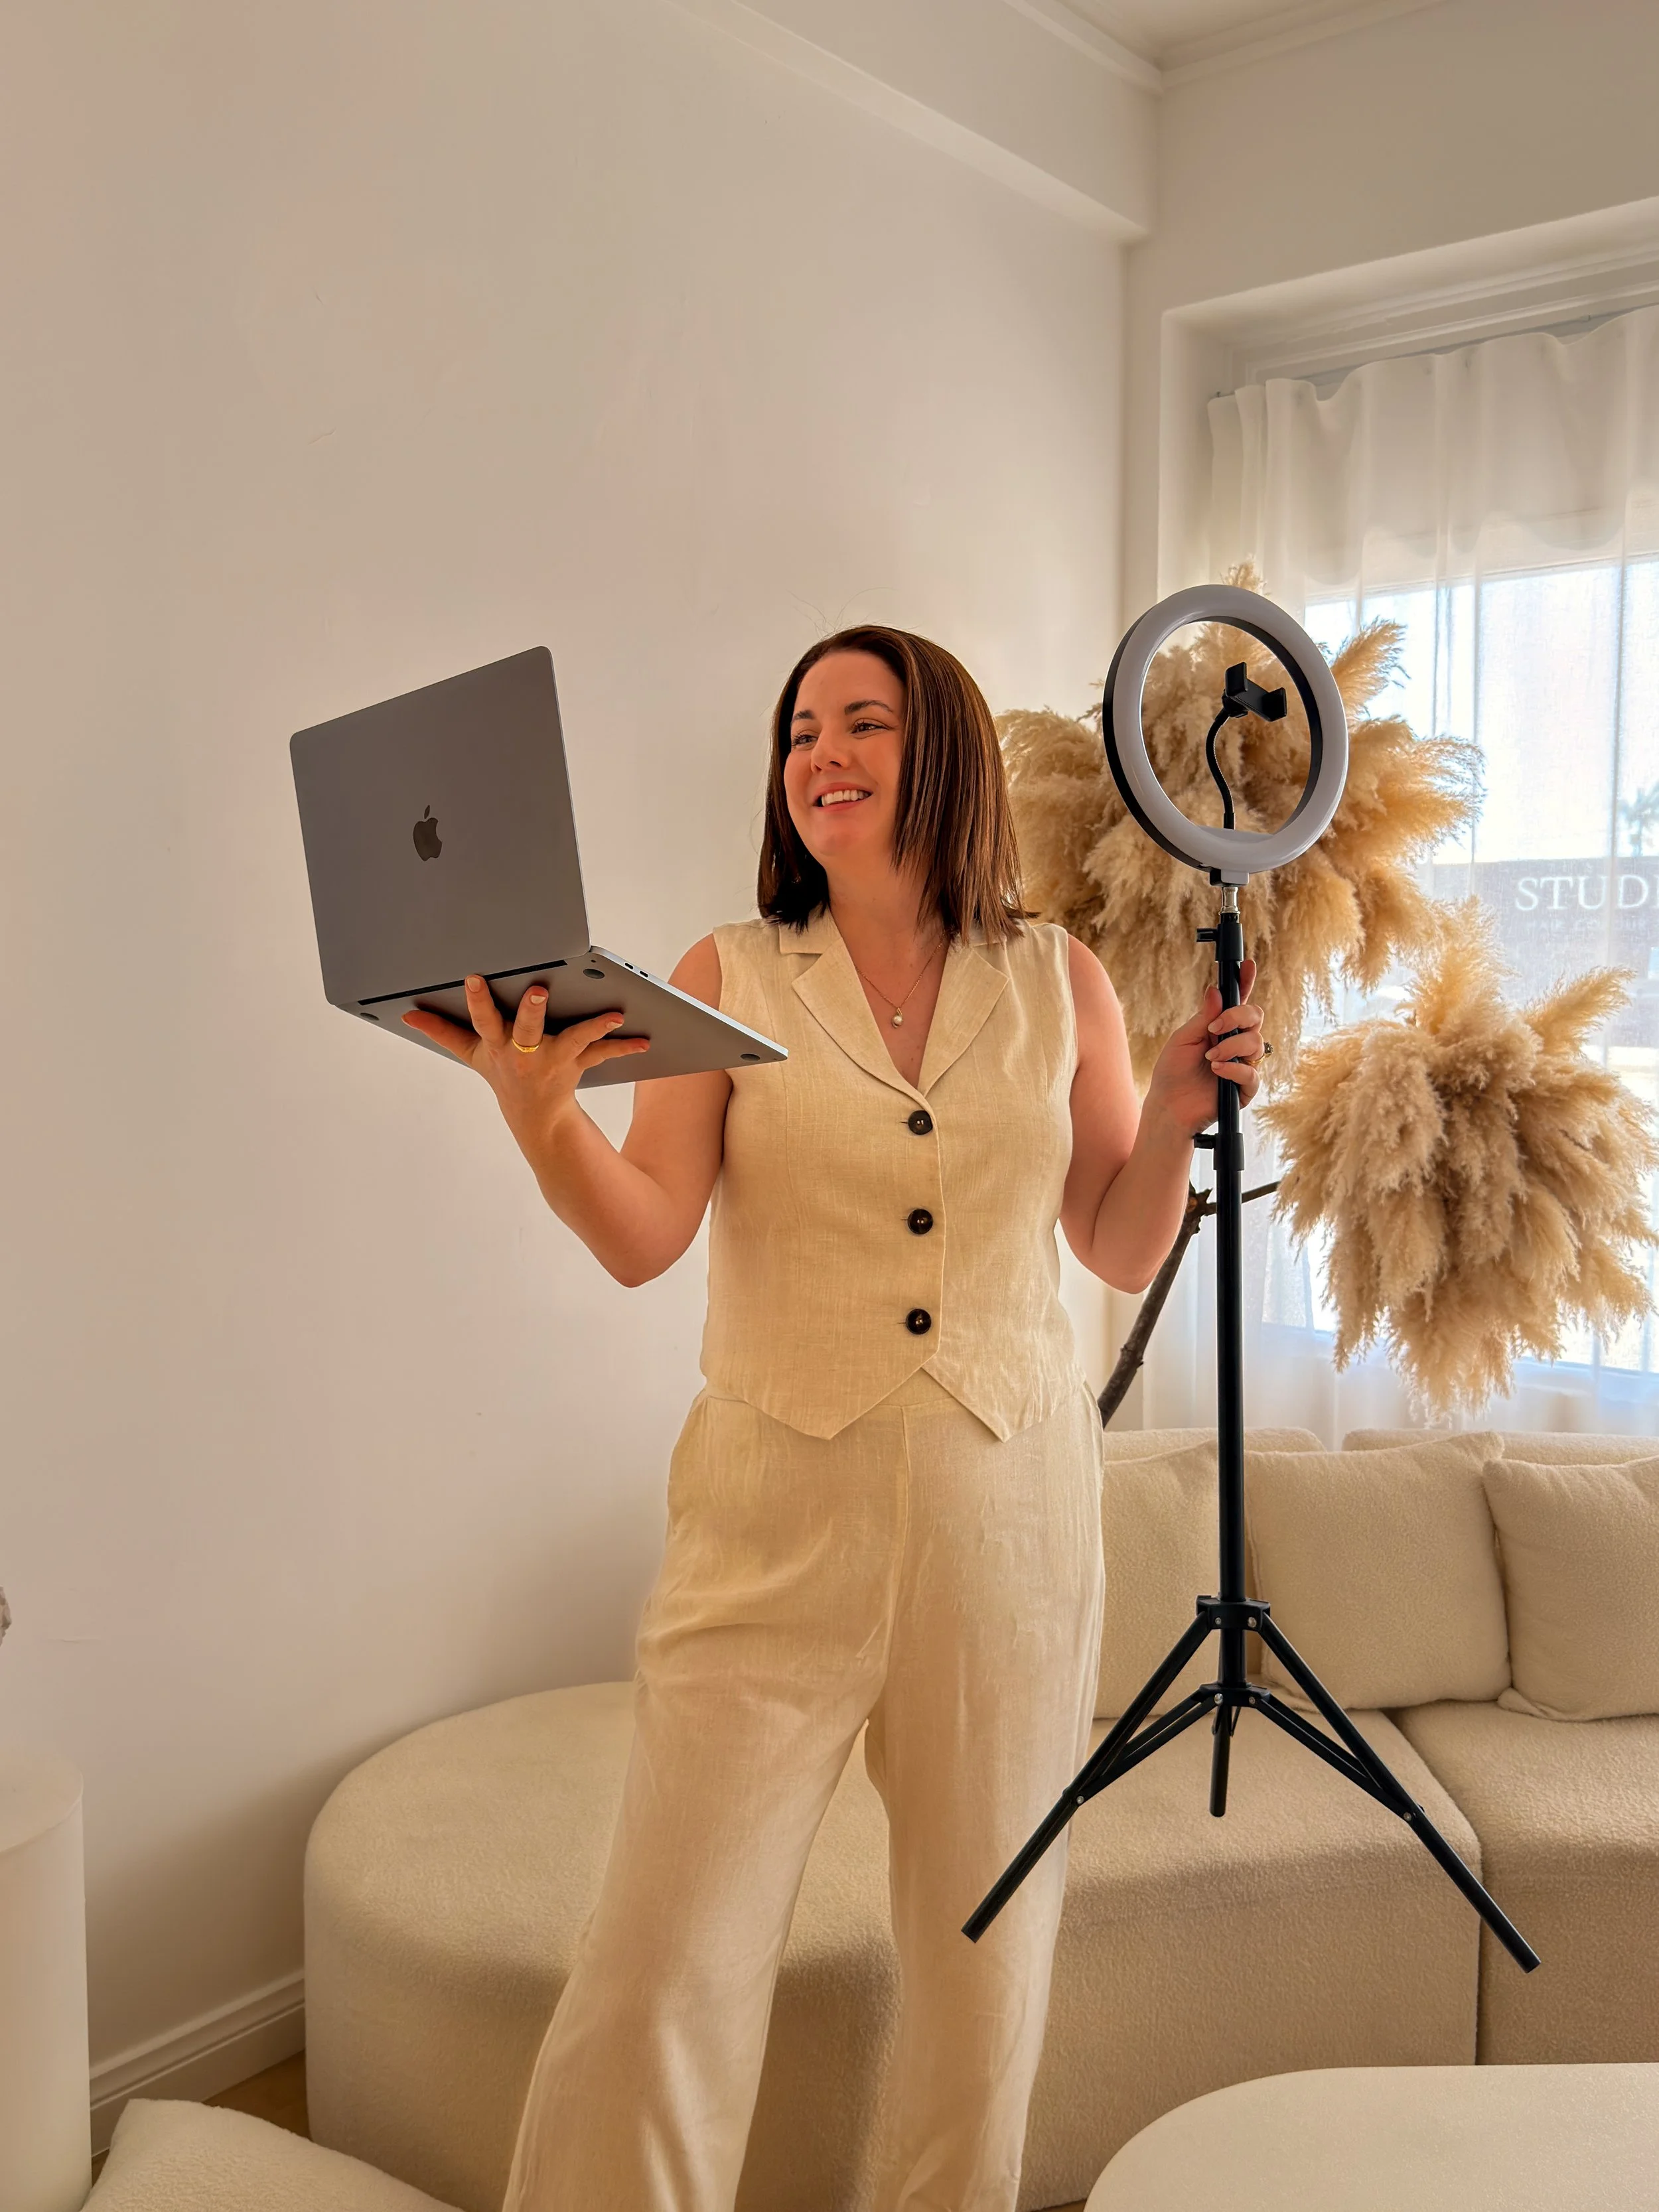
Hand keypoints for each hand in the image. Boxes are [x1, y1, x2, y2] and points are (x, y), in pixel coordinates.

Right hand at [403, 977, 648, 1146]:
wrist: (535, 1119)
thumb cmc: (502, 1074)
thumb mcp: (470, 1054)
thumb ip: (441, 1031)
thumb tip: (406, 1013)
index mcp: (496, 1044)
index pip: (481, 1019)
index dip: (476, 1000)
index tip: (473, 979)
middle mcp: (523, 1053)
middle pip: (526, 1028)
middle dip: (531, 1010)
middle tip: (538, 990)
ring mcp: (551, 1060)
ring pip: (572, 1039)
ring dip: (593, 1026)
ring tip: (614, 1014)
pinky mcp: (576, 1064)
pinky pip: (601, 1052)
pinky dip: (623, 1045)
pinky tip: (643, 1037)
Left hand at [1144, 959, 1265, 1138]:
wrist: (1168, 1106)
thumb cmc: (1172, 1072)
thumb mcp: (1183, 1039)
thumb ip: (1203, 1017)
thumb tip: (1215, 991)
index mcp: (1220, 1027)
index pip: (1238, 1001)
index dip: (1245, 982)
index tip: (1247, 964)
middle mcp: (1235, 1042)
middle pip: (1255, 1017)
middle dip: (1238, 1016)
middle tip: (1214, 1028)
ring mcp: (1243, 1064)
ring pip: (1257, 1043)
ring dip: (1232, 1046)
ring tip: (1210, 1058)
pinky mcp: (1245, 1087)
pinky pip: (1253, 1073)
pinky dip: (1235, 1069)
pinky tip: (1217, 1070)